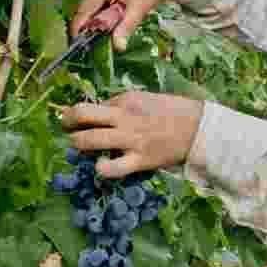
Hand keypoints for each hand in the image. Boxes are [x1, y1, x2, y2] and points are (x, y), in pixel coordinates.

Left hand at [61, 91, 203, 177]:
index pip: (93, 105)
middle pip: (81, 114)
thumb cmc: (176, 111)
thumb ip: (125, 105)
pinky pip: (113, 167)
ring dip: (77, 144)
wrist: (200, 128)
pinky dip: (102, 168)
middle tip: (67, 129)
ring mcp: (130, 139)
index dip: (83, 113)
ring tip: (79, 147)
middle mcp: (123, 117)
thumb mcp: (148, 98)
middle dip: (66, 122)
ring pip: (89, 140)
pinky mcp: (139, 160)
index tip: (81, 119)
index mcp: (126, 99)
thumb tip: (105, 112)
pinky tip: (101, 167)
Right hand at [71, 0, 181, 51]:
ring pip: (93, 1)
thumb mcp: (140, 7)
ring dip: (100, 14)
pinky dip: (105, 5)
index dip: (79, 28)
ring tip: (117, 20)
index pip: (84, 9)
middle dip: (93, 22)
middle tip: (104, 38)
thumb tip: (118, 47)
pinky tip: (119, 9)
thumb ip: (126, 27)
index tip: (79, 45)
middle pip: (86, 5)